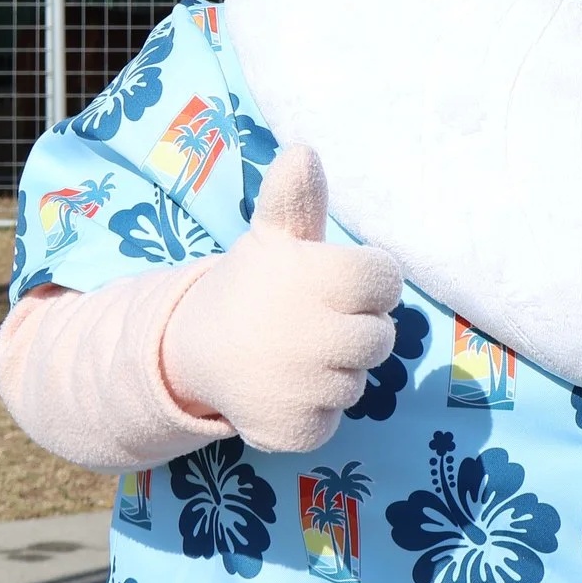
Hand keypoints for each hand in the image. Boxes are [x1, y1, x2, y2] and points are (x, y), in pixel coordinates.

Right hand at [159, 147, 403, 451]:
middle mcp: (313, 334)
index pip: (387, 280)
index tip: (336, 284)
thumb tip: (302, 151)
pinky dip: (315, 409)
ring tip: (294, 354)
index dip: (367, 283)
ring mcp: (304, 388)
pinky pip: (334, 419)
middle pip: (381, 337)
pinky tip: (284, 389)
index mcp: (318, 278)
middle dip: (354, 329)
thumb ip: (296, 198)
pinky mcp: (295, 431)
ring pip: (358, 382)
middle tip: (313, 323)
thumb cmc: (254, 287)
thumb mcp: (274, 237)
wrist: (194, 348)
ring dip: (336, 370)